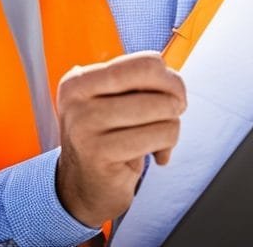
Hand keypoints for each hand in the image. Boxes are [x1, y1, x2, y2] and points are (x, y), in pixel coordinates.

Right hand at [54, 50, 186, 226]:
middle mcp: (77, 99)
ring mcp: (84, 125)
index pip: (143, 63)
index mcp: (80, 80)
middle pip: (153, 80)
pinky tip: (154, 156)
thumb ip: (141, 85)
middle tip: (173, 115)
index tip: (172, 94)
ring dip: (171, 127)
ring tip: (158, 140)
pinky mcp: (99, 153)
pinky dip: (166, 146)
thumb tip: (174, 82)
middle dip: (175, 99)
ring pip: (162, 109)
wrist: (85, 189)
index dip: (169, 78)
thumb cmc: (109, 140)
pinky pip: (158, 137)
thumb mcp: (116, 103)